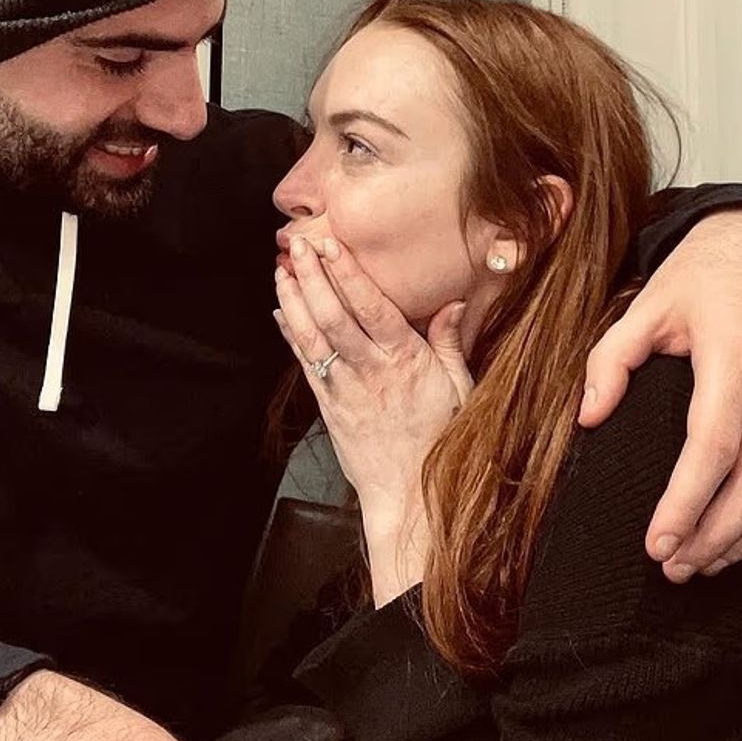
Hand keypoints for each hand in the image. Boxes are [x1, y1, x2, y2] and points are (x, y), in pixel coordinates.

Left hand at [274, 235, 472, 603]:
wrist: (410, 496)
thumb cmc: (439, 439)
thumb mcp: (460, 388)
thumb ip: (449, 343)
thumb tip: (453, 303)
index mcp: (405, 360)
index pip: (372, 307)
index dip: (349, 274)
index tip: (333, 245)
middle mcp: (370, 370)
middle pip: (334, 315)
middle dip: (313, 276)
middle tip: (299, 245)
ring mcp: (344, 388)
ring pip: (312, 335)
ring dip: (294, 299)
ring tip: (281, 268)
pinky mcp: (328, 405)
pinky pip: (305, 362)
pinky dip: (290, 334)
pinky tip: (280, 310)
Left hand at [579, 209, 741, 581]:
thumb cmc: (699, 275)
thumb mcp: (645, 304)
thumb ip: (611, 359)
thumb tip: (589, 419)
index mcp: (732, 352)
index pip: (713, 446)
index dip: (686, 503)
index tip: (656, 543)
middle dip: (717, 535)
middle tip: (676, 567)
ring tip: (708, 561)